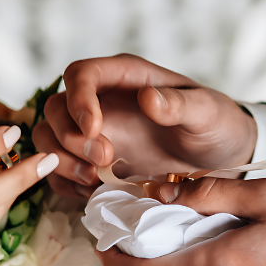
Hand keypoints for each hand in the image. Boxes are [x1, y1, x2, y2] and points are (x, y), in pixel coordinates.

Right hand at [33, 54, 256, 196]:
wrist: (217, 159)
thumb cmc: (214, 127)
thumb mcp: (208, 113)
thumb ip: (180, 105)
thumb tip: (147, 98)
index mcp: (124, 77)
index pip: (81, 75)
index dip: (78, 100)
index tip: (95, 129)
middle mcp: (100, 101)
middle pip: (56, 109)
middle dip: (71, 137)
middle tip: (105, 160)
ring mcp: (91, 132)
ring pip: (48, 138)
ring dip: (62, 161)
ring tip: (94, 179)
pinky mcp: (88, 161)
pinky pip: (58, 169)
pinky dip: (66, 182)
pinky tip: (92, 190)